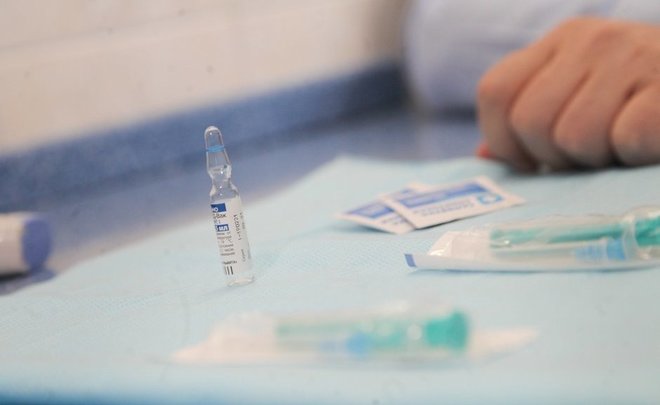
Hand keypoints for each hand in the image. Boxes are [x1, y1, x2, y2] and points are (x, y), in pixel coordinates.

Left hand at [477, 17, 659, 169]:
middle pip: (531, 121)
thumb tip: (484, 158)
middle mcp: (592, 39)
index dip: (504, 141)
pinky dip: (634, 155)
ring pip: (574, 136)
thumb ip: (530, 124)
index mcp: (560, 41)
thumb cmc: (640, 101)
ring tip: (621, 147)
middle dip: (555, 157)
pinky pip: (628, 137)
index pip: (495, 92)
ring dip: (597, 159)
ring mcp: (635, 55)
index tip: (534, 162)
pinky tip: (648, 146)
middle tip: (589, 156)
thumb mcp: (581, 98)